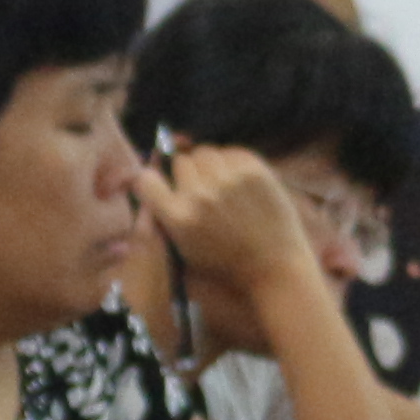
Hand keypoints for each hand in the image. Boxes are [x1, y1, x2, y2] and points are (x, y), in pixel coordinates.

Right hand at [144, 143, 325, 309]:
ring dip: (208, 165)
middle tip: (201, 189)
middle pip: (181, 161)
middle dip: (187, 173)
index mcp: (179, 218)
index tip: (160, 183)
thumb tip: (153, 168)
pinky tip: (239, 183)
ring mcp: (229, 180)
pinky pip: (231, 152)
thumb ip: (164, 214)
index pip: (146, 179)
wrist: (273, 267)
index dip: (152, 180)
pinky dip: (232, 163)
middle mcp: (201, 196)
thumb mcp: (184, 248)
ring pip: (205, 152)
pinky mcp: (254, 171)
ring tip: (221, 184)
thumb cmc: (225, 262)